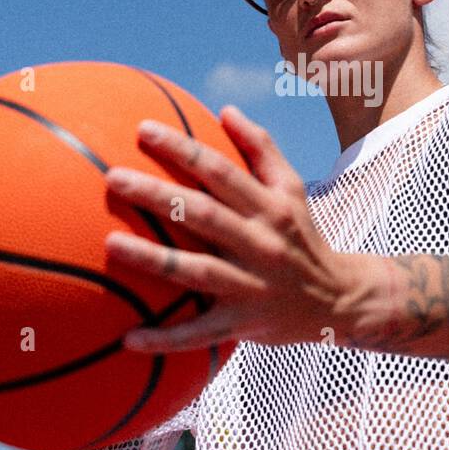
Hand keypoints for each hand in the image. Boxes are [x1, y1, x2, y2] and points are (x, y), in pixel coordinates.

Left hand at [104, 105, 370, 352]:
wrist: (339, 300)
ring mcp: (251, 286)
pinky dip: (165, 338)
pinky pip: (200, 333)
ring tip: (109, 243)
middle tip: (113, 178)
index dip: (181, 148)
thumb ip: (262, 149)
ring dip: (152, 259)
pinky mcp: (243, 324)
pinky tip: (128, 339)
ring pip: (196, 271)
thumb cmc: (303, 237)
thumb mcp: (292, 190)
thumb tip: (226, 110)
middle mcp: (261, 243)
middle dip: (157, 195)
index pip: (220, 171)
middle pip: (203, 214)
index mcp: (269, 208)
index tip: (141, 129)